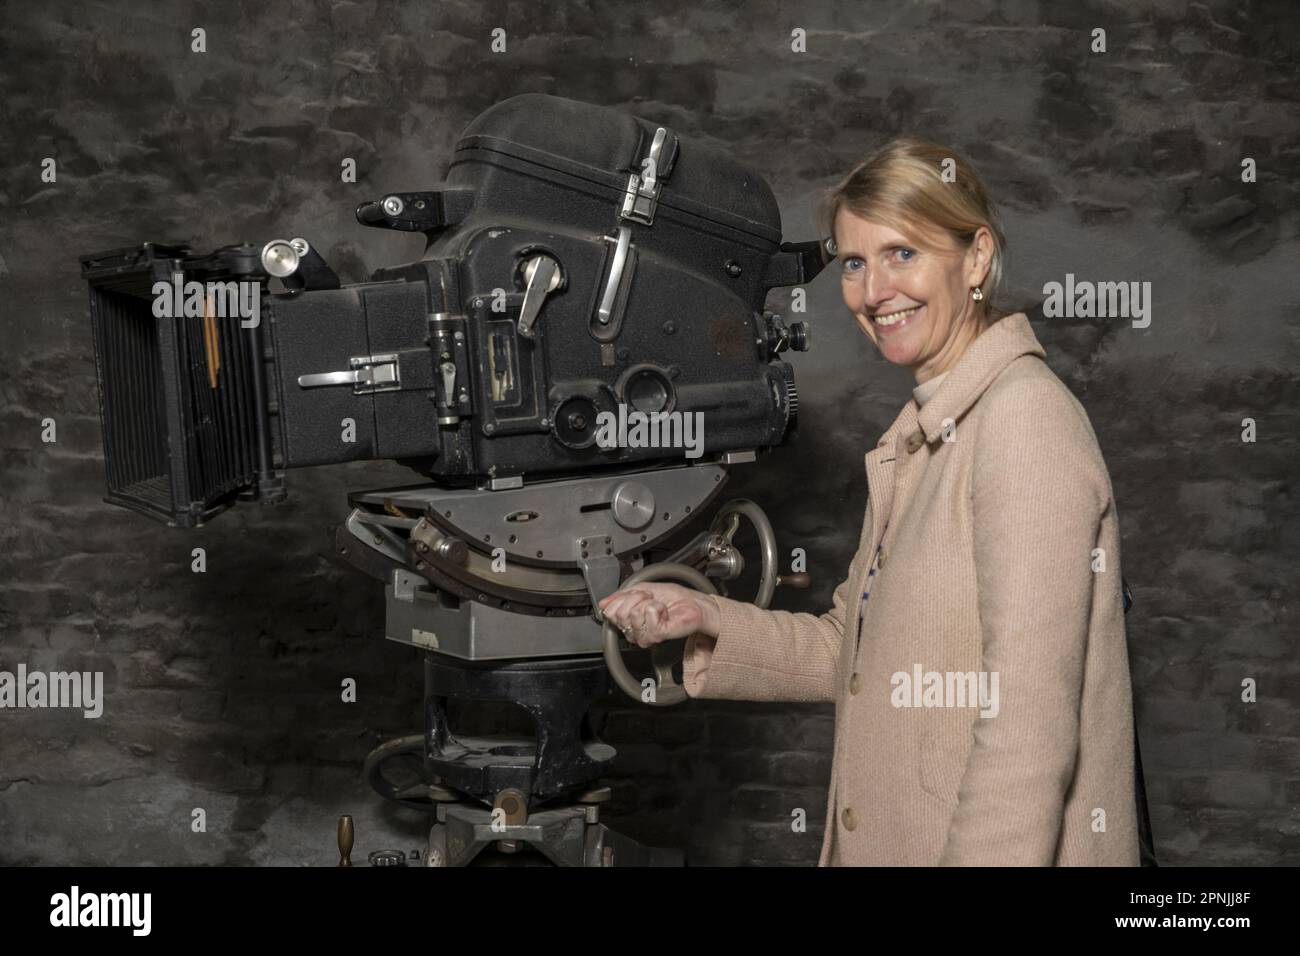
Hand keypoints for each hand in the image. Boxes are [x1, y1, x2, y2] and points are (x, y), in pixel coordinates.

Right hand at [597, 582, 718, 647]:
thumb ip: (621, 596)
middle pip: (619, 614)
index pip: (609, 612)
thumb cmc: (674, 598)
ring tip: (659, 605)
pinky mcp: (659, 634)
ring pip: (633, 615)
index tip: (637, 594)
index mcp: (629, 621)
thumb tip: (603, 603)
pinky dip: (657, 607)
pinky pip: (648, 615)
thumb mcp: (642, 589)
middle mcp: (635, 631)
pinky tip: (664, 611)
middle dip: (635, 598)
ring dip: (648, 602)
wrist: (694, 603)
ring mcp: (646, 635)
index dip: (622, 599)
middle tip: (650, 598)